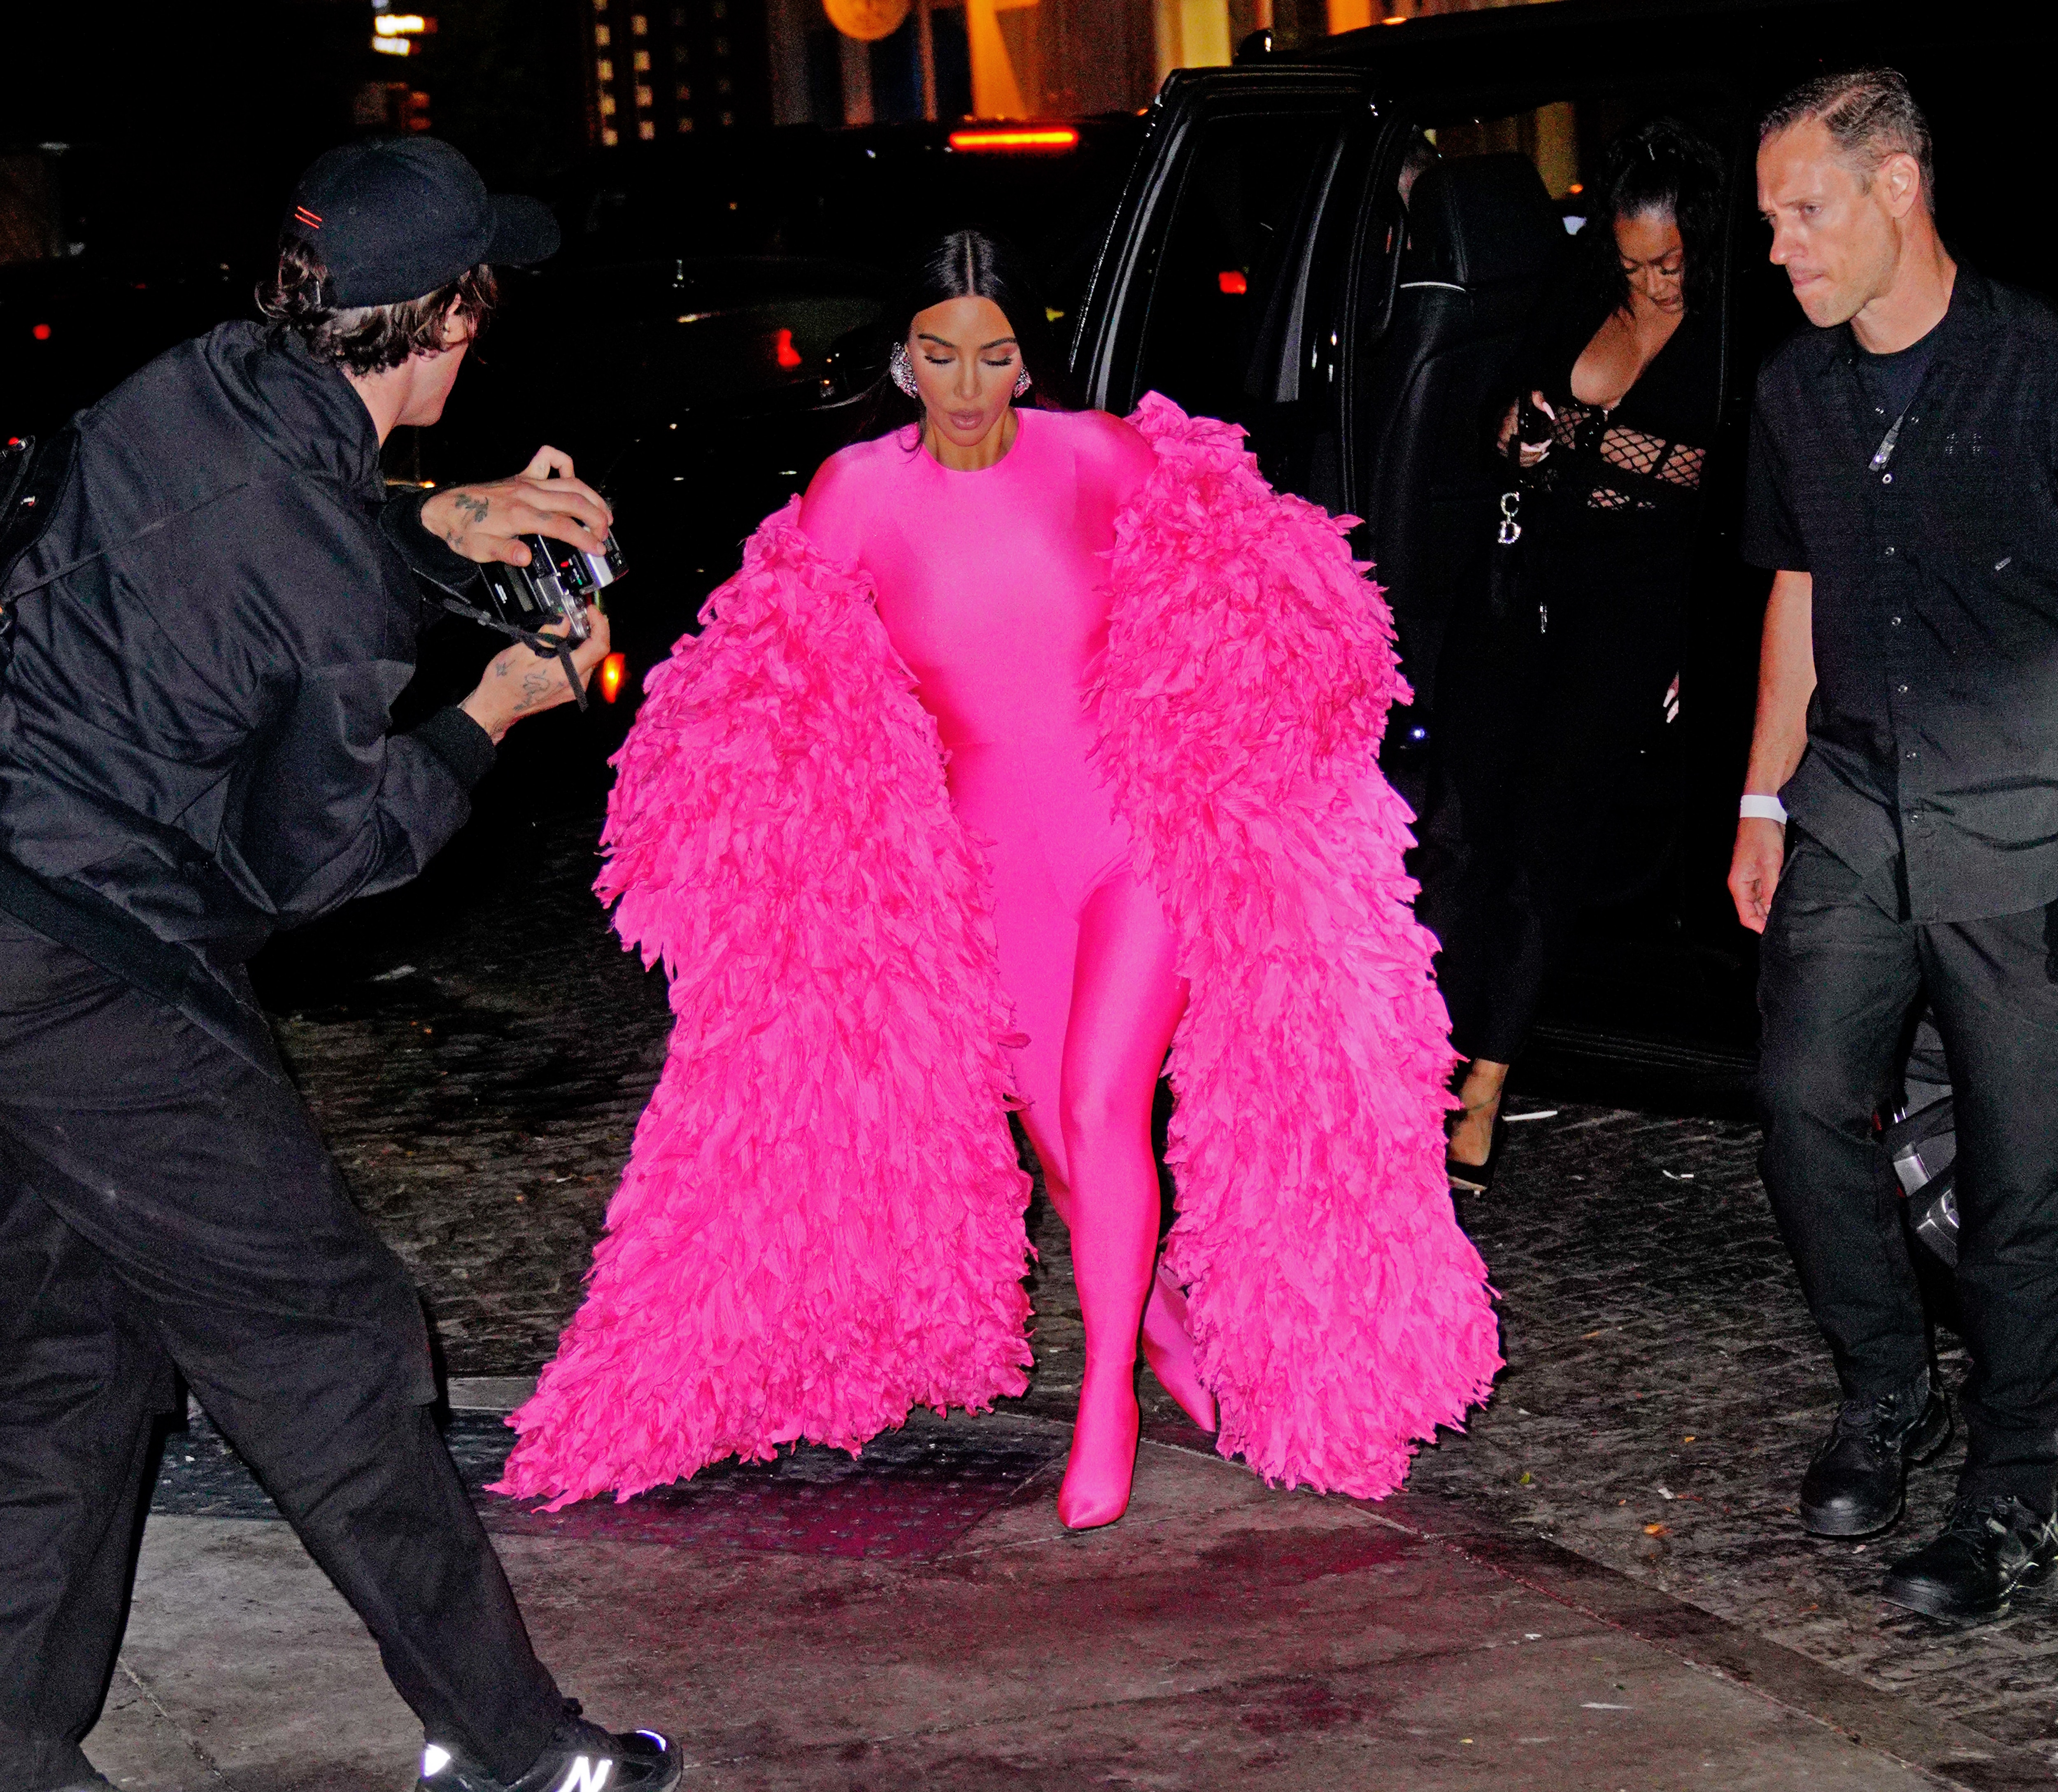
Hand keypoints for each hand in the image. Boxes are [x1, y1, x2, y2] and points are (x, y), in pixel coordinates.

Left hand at [421, 446, 613, 566]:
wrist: (445, 509)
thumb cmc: (464, 530)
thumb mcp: (480, 549)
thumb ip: (505, 552)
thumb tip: (525, 558)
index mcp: (519, 515)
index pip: (562, 525)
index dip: (584, 538)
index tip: (598, 549)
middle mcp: (527, 494)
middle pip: (574, 500)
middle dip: (596, 518)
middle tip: (604, 535)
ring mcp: (527, 482)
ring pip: (570, 482)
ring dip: (592, 496)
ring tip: (604, 513)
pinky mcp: (523, 476)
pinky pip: (549, 458)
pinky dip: (565, 464)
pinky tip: (572, 480)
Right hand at [460, 610, 613, 743]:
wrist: (496, 706)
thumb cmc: (505, 682)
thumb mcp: (523, 651)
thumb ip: (548, 635)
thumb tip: (564, 621)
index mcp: (566, 673)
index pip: (599, 647)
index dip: (599, 624)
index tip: (590, 611)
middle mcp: (574, 684)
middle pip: (595, 653)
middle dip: (589, 630)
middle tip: (576, 615)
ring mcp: (572, 690)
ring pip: (588, 660)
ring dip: (581, 642)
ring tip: (565, 628)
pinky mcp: (568, 691)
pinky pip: (579, 668)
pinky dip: (574, 653)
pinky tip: (560, 645)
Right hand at [1497, 391, 1552, 466]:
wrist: (1513, 407)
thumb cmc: (1522, 402)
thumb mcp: (1530, 395)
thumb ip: (1539, 398)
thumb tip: (1548, 411)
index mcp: (1505, 427)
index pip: (1514, 445)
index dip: (1529, 450)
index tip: (1542, 446)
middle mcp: (1501, 439)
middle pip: (1517, 456)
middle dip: (1534, 455)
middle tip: (1546, 446)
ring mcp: (1502, 447)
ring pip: (1518, 461)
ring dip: (1533, 459)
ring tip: (1545, 451)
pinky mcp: (1506, 451)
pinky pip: (1517, 461)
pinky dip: (1530, 462)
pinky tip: (1540, 456)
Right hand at [1728, 815, 1786, 933]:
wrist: (1762, 813)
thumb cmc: (1762, 836)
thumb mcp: (1770, 864)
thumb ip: (1771, 889)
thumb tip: (1773, 910)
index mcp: (1738, 884)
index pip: (1746, 915)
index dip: (1759, 926)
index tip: (1776, 932)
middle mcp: (1741, 883)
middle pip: (1751, 910)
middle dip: (1765, 919)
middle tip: (1786, 925)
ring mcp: (1750, 878)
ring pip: (1758, 902)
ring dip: (1770, 909)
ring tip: (1788, 914)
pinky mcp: (1758, 871)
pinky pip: (1764, 891)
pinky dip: (1772, 898)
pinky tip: (1785, 900)